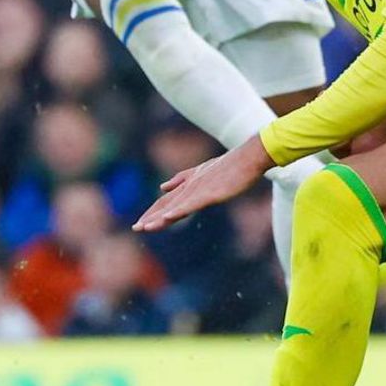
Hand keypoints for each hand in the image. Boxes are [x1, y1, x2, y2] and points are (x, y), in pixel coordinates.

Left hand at [134, 137, 273, 231]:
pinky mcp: (211, 193)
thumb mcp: (202, 171)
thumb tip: (162, 186)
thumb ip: (181, 178)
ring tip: (146, 228)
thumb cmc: (231, 165)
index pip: (167, 199)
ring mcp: (200, 189)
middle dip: (151, 216)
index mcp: (189, 183)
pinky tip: (168, 217)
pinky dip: (178, 210)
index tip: (142, 223)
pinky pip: (192, 203)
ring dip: (159, 217)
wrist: (249, 157)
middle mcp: (191, 186)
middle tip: (136, 228)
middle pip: (167, 203)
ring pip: (176, 206)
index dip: (153, 211)